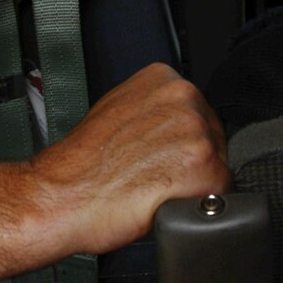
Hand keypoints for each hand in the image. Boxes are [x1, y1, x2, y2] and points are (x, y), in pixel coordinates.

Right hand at [38, 62, 229, 254]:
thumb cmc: (80, 165)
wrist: (61, 196)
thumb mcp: (116, 111)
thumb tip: (172, 126)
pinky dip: (200, 203)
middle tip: (158, 176)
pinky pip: (220, 190)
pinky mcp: (203, 164)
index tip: (166, 156)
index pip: (197, 111)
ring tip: (158, 189)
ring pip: (218, 162)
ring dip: (196, 181)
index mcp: (163, 78)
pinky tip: (167, 202)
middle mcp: (184, 96)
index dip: (183, 141)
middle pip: (213, 134)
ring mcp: (196, 128)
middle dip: (193, 159)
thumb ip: (152, 109)